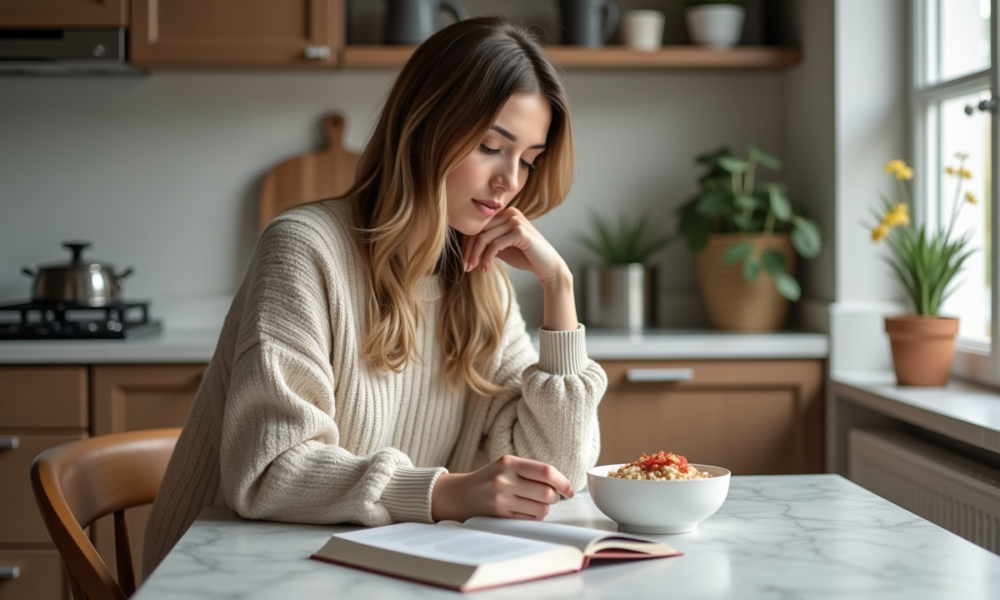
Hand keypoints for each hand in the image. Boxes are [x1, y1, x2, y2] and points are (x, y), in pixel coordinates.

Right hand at [431, 455, 573, 521]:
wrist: (460, 495)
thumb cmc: (489, 479)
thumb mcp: (506, 465)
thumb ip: (530, 471)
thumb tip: (562, 484)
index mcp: (509, 463)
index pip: (545, 472)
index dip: (563, 482)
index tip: (569, 490)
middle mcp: (504, 480)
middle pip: (546, 493)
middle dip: (554, 497)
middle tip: (549, 497)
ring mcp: (501, 500)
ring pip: (540, 510)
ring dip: (544, 509)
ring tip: (534, 504)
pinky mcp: (499, 517)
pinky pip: (529, 520)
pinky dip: (533, 518)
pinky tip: (524, 512)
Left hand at [462, 207, 567, 284]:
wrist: (547, 266)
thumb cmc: (524, 257)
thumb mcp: (501, 247)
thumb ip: (487, 242)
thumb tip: (464, 246)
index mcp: (505, 213)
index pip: (478, 225)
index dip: (467, 243)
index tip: (465, 261)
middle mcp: (510, 213)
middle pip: (479, 230)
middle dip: (470, 250)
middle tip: (466, 267)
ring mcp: (516, 220)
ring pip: (484, 237)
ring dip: (477, 256)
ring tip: (475, 269)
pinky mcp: (520, 232)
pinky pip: (495, 245)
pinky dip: (487, 258)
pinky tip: (487, 269)